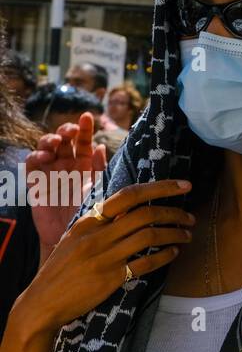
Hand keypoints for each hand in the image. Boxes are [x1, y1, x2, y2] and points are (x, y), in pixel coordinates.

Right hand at [10, 180, 193, 338]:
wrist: (42, 303)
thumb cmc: (61, 269)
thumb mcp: (75, 238)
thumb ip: (101, 222)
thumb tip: (130, 206)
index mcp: (88, 221)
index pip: (129, 195)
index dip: (160, 188)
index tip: (184, 185)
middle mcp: (97, 236)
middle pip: (144, 214)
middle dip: (174, 212)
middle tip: (190, 217)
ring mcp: (104, 257)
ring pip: (149, 236)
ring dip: (174, 233)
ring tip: (187, 234)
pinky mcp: (110, 278)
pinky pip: (145, 262)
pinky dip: (164, 256)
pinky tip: (174, 253)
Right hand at [25, 112, 107, 254]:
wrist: (74, 235)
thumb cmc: (92, 212)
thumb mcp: (100, 188)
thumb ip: (101, 168)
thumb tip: (101, 146)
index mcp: (86, 164)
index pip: (84, 141)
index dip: (85, 127)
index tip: (87, 116)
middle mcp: (67, 165)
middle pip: (63, 140)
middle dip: (65, 130)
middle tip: (69, 131)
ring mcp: (50, 173)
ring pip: (45, 148)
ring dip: (48, 140)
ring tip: (55, 143)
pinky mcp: (36, 183)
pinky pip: (31, 165)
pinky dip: (35, 156)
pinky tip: (44, 157)